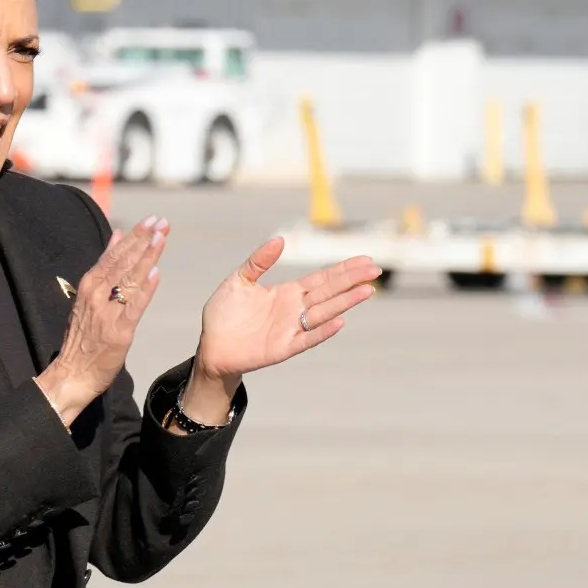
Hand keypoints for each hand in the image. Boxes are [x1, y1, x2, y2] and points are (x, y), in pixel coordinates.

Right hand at [36, 214, 169, 424]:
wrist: (73, 372)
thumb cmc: (83, 336)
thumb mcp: (89, 296)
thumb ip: (105, 267)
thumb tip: (118, 236)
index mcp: (89, 285)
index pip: (113, 255)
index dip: (133, 236)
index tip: (151, 221)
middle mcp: (96, 295)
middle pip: (122, 262)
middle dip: (143, 240)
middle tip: (161, 222)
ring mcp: (106, 313)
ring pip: (129, 280)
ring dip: (146, 257)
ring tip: (161, 238)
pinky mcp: (118, 332)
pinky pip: (134, 307)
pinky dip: (145, 290)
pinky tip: (156, 274)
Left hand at [193, 237, 379, 380]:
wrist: (211, 345)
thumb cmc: (224, 313)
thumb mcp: (239, 280)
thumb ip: (259, 261)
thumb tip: (280, 239)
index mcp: (287, 293)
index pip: (321, 278)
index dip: (342, 269)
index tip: (365, 259)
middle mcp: (294, 310)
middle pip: (329, 292)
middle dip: (351, 280)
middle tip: (376, 269)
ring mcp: (291, 329)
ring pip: (324, 313)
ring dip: (345, 302)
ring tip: (367, 290)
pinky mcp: (283, 347)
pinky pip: (307, 338)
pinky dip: (323, 331)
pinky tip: (339, 321)